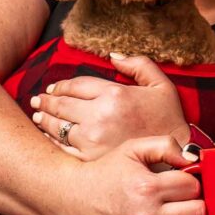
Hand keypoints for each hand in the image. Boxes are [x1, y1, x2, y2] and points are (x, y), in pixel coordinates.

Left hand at [31, 55, 190, 160]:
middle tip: (38, 99)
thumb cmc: (169, 120)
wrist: (175, 158)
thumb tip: (113, 55)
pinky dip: (51, 141)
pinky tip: (47, 137)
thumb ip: (138, 65)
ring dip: (44, 119)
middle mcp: (100, 115)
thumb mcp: (161, 85)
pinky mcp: (90, 159)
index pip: (76, 85)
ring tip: (38, 115)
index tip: (54, 87)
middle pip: (61, 104)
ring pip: (57, 126)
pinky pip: (63, 148)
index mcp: (114, 94)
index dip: (61, 85)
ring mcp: (93, 139)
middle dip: (46, 100)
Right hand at [61, 134, 214, 214]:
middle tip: (196, 199)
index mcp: (146, 188)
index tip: (190, 181)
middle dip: (202, 204)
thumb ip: (165, 146)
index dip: (196, 181)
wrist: (71, 202)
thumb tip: (193, 158)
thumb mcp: (132, 149)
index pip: (192, 186)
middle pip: (198, 213)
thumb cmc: (104, 174)